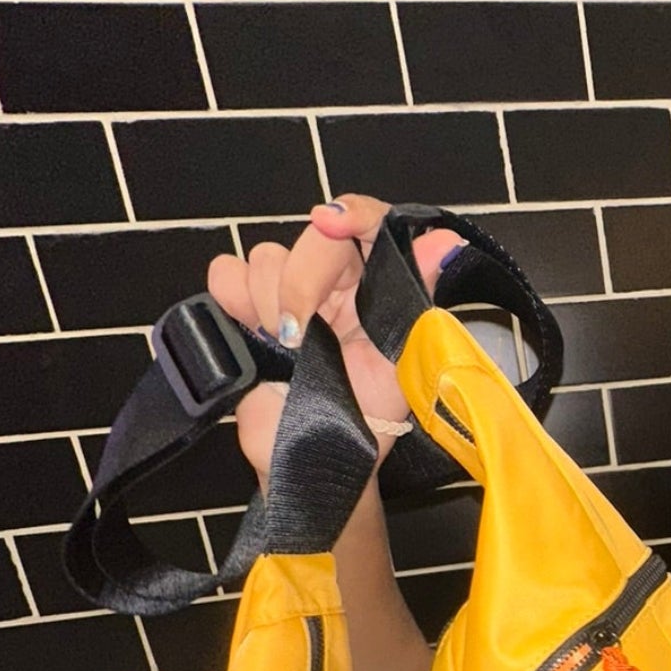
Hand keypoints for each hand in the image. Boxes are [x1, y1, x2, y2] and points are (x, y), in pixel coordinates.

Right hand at [205, 194, 462, 488]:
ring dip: (269, 303)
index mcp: (375, 284)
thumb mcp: (402, 365)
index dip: (351, 212)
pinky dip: (233, 298)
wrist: (315, 457)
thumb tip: (444, 243)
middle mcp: (332, 280)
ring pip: (266, 257)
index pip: (368, 222)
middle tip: (300, 338)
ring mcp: (286, 292)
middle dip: (301, 283)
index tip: (330, 221)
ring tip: (285, 350)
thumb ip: (414, 300)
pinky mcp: (243, 308)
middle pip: (310, 239)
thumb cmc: (364, 417)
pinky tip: (250, 331)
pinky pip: (227, 274)